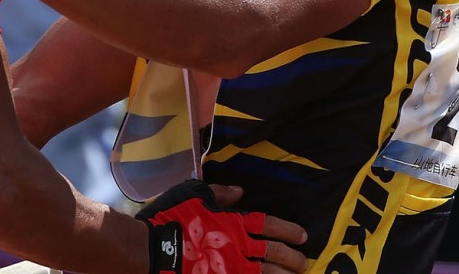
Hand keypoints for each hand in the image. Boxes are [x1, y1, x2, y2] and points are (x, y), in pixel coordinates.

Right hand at [137, 179, 306, 273]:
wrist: (155, 250)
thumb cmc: (170, 218)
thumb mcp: (192, 195)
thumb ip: (217, 194)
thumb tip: (239, 191)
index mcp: (232, 222)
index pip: (268, 225)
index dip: (287, 230)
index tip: (301, 236)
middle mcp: (238, 245)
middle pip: (273, 253)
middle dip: (291, 258)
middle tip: (303, 262)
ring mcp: (232, 267)